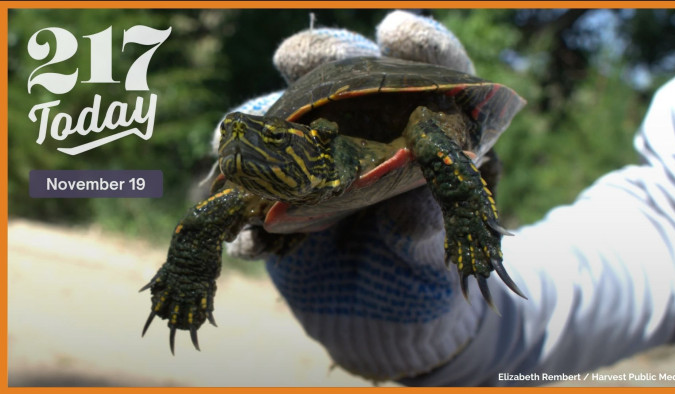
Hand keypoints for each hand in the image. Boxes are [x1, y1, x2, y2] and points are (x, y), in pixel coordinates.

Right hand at [218, 11, 517, 380]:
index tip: (396, 31)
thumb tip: (411, 217)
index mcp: (424, 138)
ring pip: (288, 123)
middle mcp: (368, 137)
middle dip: (325, 60)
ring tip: (240, 132)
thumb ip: (425, 237)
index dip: (421, 49)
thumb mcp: (431, 260)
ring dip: (261, 123)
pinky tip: (247, 232)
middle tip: (294, 56)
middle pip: (351, 80)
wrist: (378, 325)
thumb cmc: (419, 279)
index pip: (434, 77)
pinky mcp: (277, 203)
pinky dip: (243, 211)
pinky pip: (251, 197)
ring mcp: (317, 164)